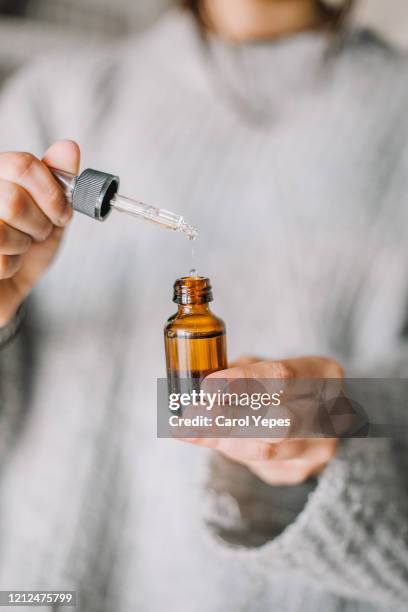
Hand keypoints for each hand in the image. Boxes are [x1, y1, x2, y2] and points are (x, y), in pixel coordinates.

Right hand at [0, 140, 79, 325]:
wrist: (5, 289)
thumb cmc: (26, 250)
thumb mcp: (51, 215)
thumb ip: (60, 183)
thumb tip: (69, 147)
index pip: (23, 164)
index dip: (51, 193)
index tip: (62, 214)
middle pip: (15, 200)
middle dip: (39, 226)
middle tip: (37, 234)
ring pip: (3, 230)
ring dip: (22, 247)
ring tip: (18, 249)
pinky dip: (10, 267)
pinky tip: (4, 265)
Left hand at [181, 355, 342, 484]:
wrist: (310, 415)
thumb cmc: (278, 383)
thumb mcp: (262, 366)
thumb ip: (237, 374)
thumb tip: (197, 390)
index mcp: (323, 373)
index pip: (283, 377)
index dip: (243, 382)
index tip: (208, 387)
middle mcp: (330, 413)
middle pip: (278, 423)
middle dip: (228, 420)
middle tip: (192, 416)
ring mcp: (319, 448)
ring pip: (265, 451)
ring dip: (221, 440)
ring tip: (188, 429)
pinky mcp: (301, 471)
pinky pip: (257, 464)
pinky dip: (230, 450)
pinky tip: (215, 437)